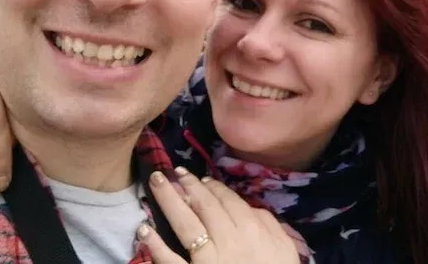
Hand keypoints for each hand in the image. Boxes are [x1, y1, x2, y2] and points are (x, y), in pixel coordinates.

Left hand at [139, 167, 301, 263]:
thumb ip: (268, 224)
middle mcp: (228, 239)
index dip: (212, 187)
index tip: (200, 180)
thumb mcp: (283, 247)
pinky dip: (155, 245)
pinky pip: (171, 261)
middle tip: (173, 172)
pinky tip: (143, 230)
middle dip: (188, 185)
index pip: (228, 200)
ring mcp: (208, 259)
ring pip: (186, 225)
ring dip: (169, 201)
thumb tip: (249, 208)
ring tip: (156, 183)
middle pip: (204, 206)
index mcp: (251, 229)